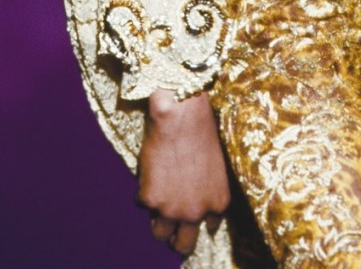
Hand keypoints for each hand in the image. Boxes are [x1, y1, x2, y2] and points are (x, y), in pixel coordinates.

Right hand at [136, 90, 229, 256]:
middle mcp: (196, 212)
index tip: (189, 216)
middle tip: (170, 230)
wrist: (181, 116)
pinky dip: (143, 193)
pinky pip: (142, 204)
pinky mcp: (150, 199)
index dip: (198, 220)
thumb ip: (207, 189)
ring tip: (156, 205)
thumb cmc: (202, 131)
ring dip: (157, 221)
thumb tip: (193, 198)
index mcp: (218, 203)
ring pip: (160, 233)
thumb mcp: (216, 166)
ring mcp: (172, 209)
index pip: (208, 227)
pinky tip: (149, 174)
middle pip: (184, 244)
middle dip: (176, 239)